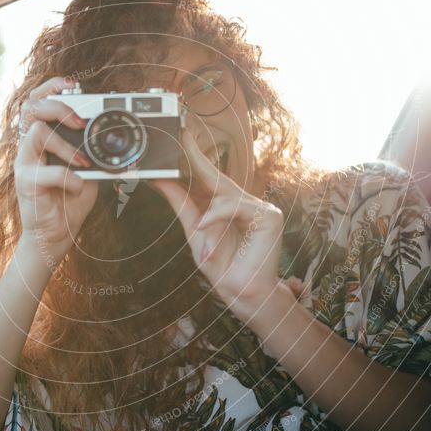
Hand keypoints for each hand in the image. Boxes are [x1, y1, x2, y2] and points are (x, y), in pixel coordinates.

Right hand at [14, 77, 97, 260]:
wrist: (55, 235)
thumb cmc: (69, 201)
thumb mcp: (88, 171)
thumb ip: (94, 152)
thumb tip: (115, 137)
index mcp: (42, 138)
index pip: (38, 100)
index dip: (52, 87)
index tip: (74, 84)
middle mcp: (29, 147)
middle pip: (31, 107)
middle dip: (58, 107)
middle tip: (80, 122)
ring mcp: (24, 164)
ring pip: (37, 133)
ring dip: (65, 146)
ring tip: (84, 163)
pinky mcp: (25, 184)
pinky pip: (47, 172)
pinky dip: (69, 177)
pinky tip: (78, 187)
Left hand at [151, 128, 283, 322]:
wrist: (239, 293)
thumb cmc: (221, 266)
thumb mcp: (194, 232)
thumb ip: (181, 205)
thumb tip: (161, 180)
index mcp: (228, 205)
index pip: (209, 177)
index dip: (194, 157)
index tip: (180, 136)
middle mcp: (245, 202)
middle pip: (218, 177)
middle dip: (197, 158)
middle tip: (180, 137)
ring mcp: (260, 207)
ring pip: (225, 196)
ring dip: (208, 217)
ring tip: (200, 234)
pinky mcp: (269, 216)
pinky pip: (236, 207)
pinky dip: (218, 217)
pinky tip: (206, 229)